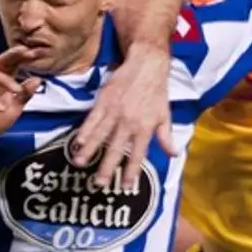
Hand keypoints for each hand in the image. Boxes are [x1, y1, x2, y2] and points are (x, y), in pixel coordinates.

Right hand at [0, 46, 41, 144]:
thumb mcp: (15, 108)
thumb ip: (25, 95)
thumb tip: (37, 79)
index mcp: (3, 82)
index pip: (13, 64)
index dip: (24, 57)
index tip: (38, 52)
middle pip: (0, 62)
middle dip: (13, 55)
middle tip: (27, 51)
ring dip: (6, 81)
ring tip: (17, 90)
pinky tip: (2, 108)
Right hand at [74, 43, 175, 187]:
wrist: (146, 65)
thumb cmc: (157, 91)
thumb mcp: (165, 114)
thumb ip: (166, 136)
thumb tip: (174, 154)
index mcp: (145, 128)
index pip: (138, 154)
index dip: (132, 171)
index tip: (126, 186)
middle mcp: (129, 122)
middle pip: (116, 149)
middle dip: (107, 168)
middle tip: (99, 183)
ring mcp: (115, 112)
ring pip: (100, 135)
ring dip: (90, 151)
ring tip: (80, 164)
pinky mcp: (104, 101)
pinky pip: (92, 119)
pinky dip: (84, 131)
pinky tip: (77, 142)